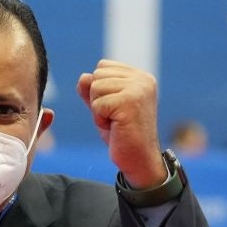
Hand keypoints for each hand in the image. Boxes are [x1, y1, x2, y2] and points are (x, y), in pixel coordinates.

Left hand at [77, 59, 165, 187]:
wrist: (139, 159)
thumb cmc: (123, 135)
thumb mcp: (105, 107)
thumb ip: (93, 90)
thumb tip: (83, 76)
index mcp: (140, 77)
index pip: (103, 66)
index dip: (99, 90)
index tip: (115, 108)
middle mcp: (142, 79)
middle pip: (97, 75)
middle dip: (97, 99)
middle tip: (114, 117)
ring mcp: (138, 89)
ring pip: (95, 87)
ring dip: (98, 109)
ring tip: (115, 121)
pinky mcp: (129, 102)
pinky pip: (97, 104)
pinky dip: (100, 119)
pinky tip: (115, 127)